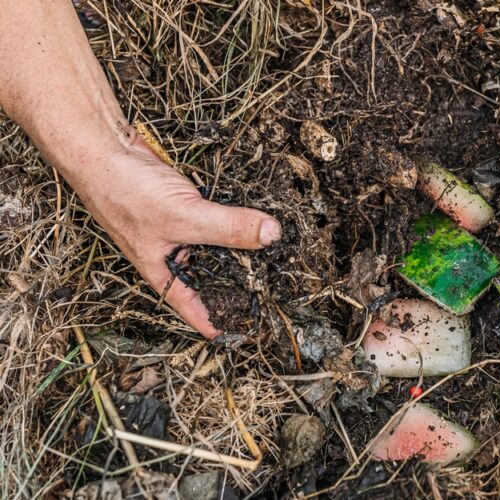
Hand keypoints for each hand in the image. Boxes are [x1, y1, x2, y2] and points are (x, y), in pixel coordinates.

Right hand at [0, 1, 280, 338]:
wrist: (104, 150)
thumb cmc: (126, 192)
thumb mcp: (185, 217)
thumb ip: (229, 227)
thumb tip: (271, 235)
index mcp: (162, 271)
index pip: (191, 306)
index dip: (213, 322)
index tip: (235, 336)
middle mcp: (169, 253)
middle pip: (205, 276)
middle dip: (231, 283)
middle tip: (264, 294)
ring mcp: (174, 228)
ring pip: (210, 246)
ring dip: (234, 248)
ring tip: (266, 259)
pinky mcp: (180, 204)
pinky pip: (210, 219)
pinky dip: (228, 220)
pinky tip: (249, 218)